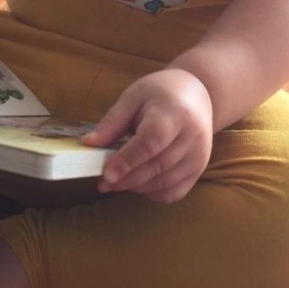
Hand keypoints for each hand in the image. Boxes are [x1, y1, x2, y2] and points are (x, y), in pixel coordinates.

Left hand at [83, 68, 212, 202]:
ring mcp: (199, 156)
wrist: (197, 94)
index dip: (128, 160)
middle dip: (127, 179)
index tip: (107, 174)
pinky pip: (174, 192)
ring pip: (165, 183)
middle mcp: (192, 137)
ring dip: (137, 187)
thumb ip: (112, 123)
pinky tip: (139, 184)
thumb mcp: (133, 98)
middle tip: (103, 183)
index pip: (151, 142)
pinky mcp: (200, 169)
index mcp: (174, 113)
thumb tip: (89, 144)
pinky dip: (153, 194)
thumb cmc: (160, 93)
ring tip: (117, 182)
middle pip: (157, 166)